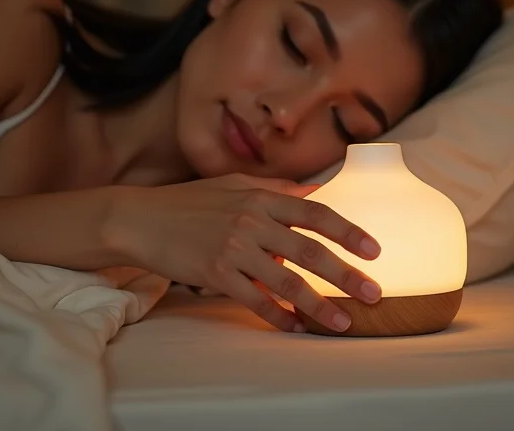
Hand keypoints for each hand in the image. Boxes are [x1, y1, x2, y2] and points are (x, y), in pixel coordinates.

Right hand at [112, 174, 382, 332]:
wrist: (139, 218)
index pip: (315, 213)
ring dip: (319, 306)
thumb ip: (274, 189)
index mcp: (260, 197)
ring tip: (344, 322)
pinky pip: (255, 300)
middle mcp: (252, 221)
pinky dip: (277, 317)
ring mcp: (234, 249)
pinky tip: (295, 329)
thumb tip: (312, 190)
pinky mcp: (215, 274)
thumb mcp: (232, 185)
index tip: (373, 250)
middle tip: (373, 293)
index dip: (347, 231)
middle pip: (310, 251)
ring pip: (287, 282)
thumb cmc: (187, 201)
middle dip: (346, 275)